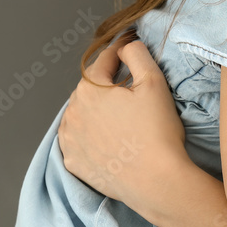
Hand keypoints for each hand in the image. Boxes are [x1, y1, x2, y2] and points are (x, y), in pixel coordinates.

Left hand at [58, 38, 186, 210]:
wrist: (156, 181)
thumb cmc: (157, 132)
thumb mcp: (153, 82)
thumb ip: (136, 54)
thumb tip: (125, 45)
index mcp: (90, 89)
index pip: (103, 61)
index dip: (119, 53)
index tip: (128, 48)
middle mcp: (73, 112)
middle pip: (90, 87)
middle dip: (108, 84)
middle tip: (131, 90)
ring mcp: (70, 140)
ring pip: (82, 112)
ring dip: (97, 108)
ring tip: (122, 116)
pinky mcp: (74, 162)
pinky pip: (78, 138)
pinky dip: (89, 133)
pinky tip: (109, 136)